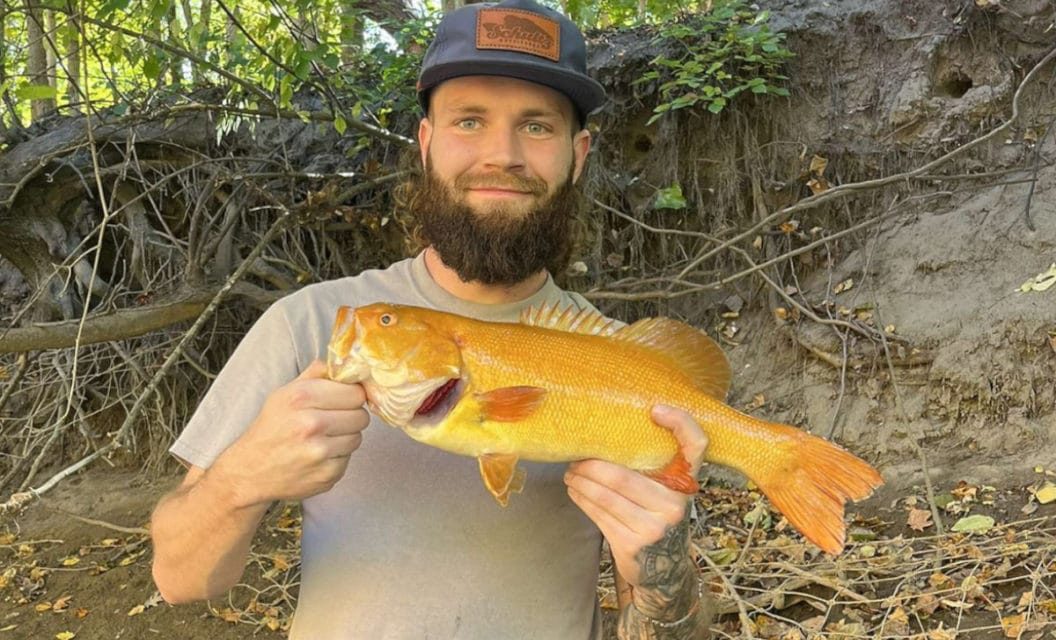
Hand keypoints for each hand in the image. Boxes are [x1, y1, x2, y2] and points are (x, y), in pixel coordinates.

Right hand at [212, 360, 370, 506]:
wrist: (249, 471)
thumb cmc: (270, 428)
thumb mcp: (284, 393)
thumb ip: (316, 374)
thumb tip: (346, 363)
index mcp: (301, 397)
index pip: (356, 392)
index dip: (351, 395)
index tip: (343, 399)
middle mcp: (311, 424)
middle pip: (361, 415)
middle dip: (351, 416)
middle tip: (332, 419)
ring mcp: (320, 452)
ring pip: (358, 437)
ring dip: (345, 437)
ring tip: (323, 437)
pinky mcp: (327, 475)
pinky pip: (348, 459)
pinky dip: (337, 457)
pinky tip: (318, 455)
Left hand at [564, 404, 707, 588]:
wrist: (666, 570)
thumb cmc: (660, 518)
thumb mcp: (668, 493)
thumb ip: (655, 470)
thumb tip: (607, 438)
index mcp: (686, 484)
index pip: (696, 446)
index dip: (680, 423)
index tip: (655, 409)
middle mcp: (674, 505)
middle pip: (621, 476)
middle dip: (590, 466)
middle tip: (575, 460)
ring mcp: (654, 528)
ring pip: (605, 496)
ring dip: (580, 482)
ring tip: (571, 473)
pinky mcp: (632, 545)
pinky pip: (599, 514)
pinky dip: (582, 500)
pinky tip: (576, 491)